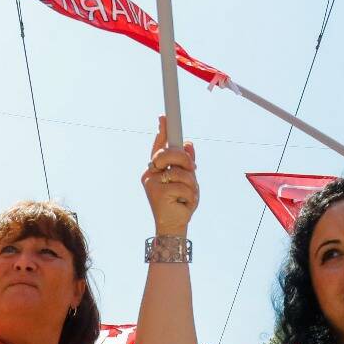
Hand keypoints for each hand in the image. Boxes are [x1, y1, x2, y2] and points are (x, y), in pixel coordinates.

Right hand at [141, 119, 197, 233]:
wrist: (173, 226)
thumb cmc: (179, 203)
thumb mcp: (186, 181)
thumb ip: (187, 164)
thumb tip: (188, 143)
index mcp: (155, 170)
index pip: (159, 148)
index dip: (163, 132)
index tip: (164, 118)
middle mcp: (150, 174)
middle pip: (170, 153)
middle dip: (185, 160)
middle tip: (193, 169)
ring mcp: (152, 183)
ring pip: (180, 171)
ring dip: (191, 184)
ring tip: (187, 195)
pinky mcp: (158, 193)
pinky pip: (183, 185)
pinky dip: (190, 195)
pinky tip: (184, 203)